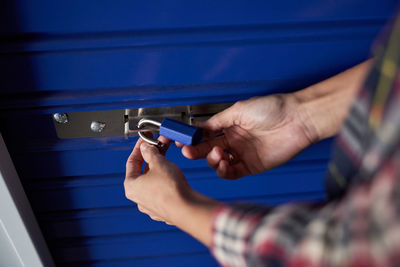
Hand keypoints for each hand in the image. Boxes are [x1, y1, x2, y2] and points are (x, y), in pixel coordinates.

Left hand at [124, 136, 192, 224]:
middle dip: (152, 156)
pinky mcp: (163, 209)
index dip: (140, 147)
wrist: (187, 209)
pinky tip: (173, 174)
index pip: (132, 162)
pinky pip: (162, 191)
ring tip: (168, 157)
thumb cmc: (170, 189)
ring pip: (153, 181)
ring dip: (159, 167)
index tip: (146, 139)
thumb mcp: (159, 162)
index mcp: (131, 186)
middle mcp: (138, 198)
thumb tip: (145, 148)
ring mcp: (151, 205)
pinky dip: (166, 180)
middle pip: (143, 171)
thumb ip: (150, 152)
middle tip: (160, 144)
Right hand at [178, 94, 316, 178]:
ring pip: (218, 163)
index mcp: (230, 126)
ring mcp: (243, 154)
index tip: (181, 140)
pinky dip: (224, 171)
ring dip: (212, 161)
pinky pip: (232, 172)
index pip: (206, 134)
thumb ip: (218, 121)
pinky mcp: (252, 166)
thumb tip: (200, 126)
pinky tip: (223, 164)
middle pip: (208, 150)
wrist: (297, 119)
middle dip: (196, 152)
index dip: (193, 139)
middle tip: (188, 152)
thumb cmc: (272, 109)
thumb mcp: (238, 110)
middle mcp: (234, 141)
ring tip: (215, 154)